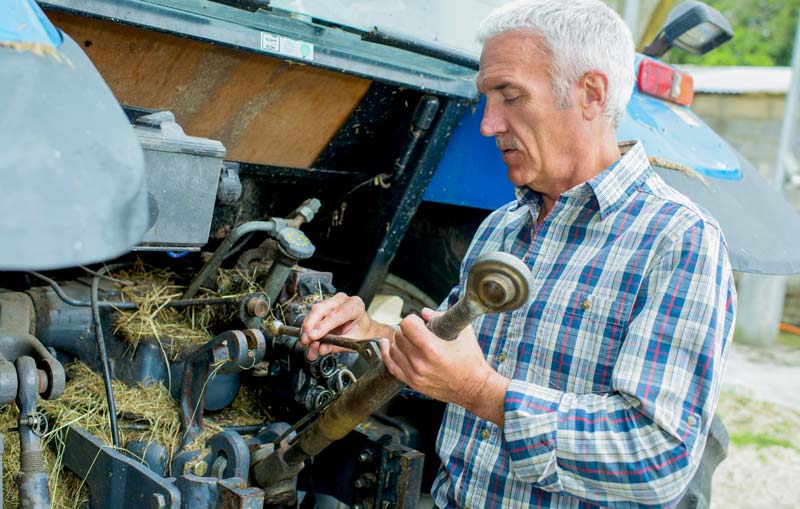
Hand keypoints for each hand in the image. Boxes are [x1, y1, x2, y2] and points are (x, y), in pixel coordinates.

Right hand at [300, 292, 394, 359]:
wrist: (364, 329)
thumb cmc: (361, 332)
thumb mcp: (354, 341)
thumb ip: (337, 345)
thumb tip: (321, 348)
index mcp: (355, 306)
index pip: (337, 314)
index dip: (323, 325)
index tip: (314, 336)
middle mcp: (343, 300)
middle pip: (322, 309)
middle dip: (311, 326)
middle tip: (306, 340)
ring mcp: (332, 302)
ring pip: (315, 312)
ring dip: (307, 329)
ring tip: (306, 344)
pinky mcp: (324, 308)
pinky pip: (313, 317)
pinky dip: (308, 330)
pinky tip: (307, 341)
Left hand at [381, 308, 508, 423]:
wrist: (474, 388)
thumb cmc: (471, 361)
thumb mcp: (463, 333)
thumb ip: (441, 318)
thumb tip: (425, 312)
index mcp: (432, 348)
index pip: (407, 324)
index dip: (413, 319)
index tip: (419, 322)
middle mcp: (420, 362)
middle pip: (399, 335)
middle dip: (406, 329)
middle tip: (415, 330)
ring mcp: (414, 374)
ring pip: (393, 349)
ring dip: (398, 340)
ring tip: (406, 337)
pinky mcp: (413, 383)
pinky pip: (391, 366)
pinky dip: (387, 354)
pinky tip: (387, 345)